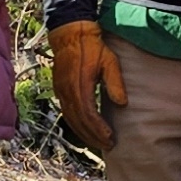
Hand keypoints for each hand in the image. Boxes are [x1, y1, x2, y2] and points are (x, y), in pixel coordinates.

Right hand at [48, 21, 126, 152]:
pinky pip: (66, 113)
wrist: (70, 34)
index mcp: (80, 84)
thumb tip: (121, 103)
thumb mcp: (109, 61)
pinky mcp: (59, 90)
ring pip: (70, 119)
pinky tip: (85, 130)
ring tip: (98, 143)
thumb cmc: (92, 46)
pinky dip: (76, 124)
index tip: (111, 138)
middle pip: (79, 121)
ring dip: (84, 133)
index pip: (88, 114)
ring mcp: (61, 91)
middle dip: (93, 136)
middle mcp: (67, 90)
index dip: (99, 129)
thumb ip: (115, 82)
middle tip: (108, 146)